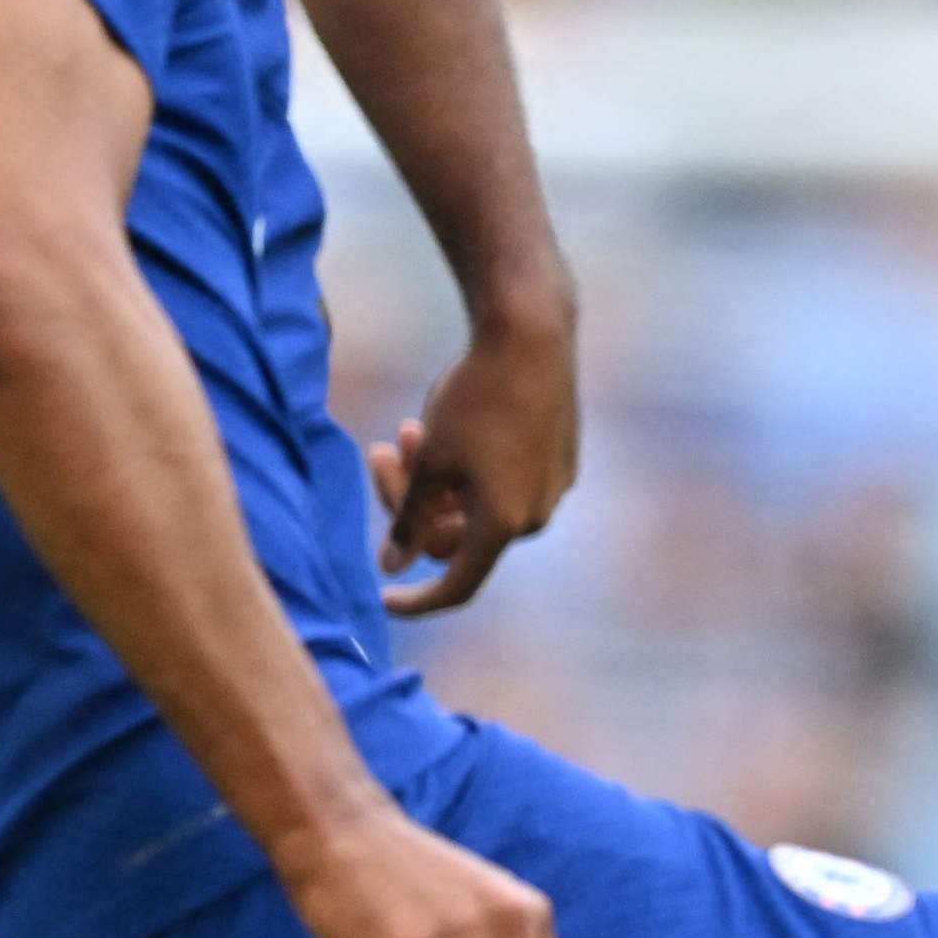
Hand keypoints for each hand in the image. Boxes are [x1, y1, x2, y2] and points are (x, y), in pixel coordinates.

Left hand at [373, 310, 581, 615]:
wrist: (532, 338)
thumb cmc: (474, 399)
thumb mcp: (430, 460)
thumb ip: (409, 519)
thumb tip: (391, 566)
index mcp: (502, 524)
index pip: (457, 585)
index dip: (418, 600)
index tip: (383, 599)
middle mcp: (535, 516)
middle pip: (458, 533)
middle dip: (413, 503)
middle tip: (378, 451)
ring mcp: (552, 488)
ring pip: (479, 506)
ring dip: (437, 480)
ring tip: (406, 429)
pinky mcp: (559, 461)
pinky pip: (505, 484)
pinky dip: (470, 469)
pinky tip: (451, 424)